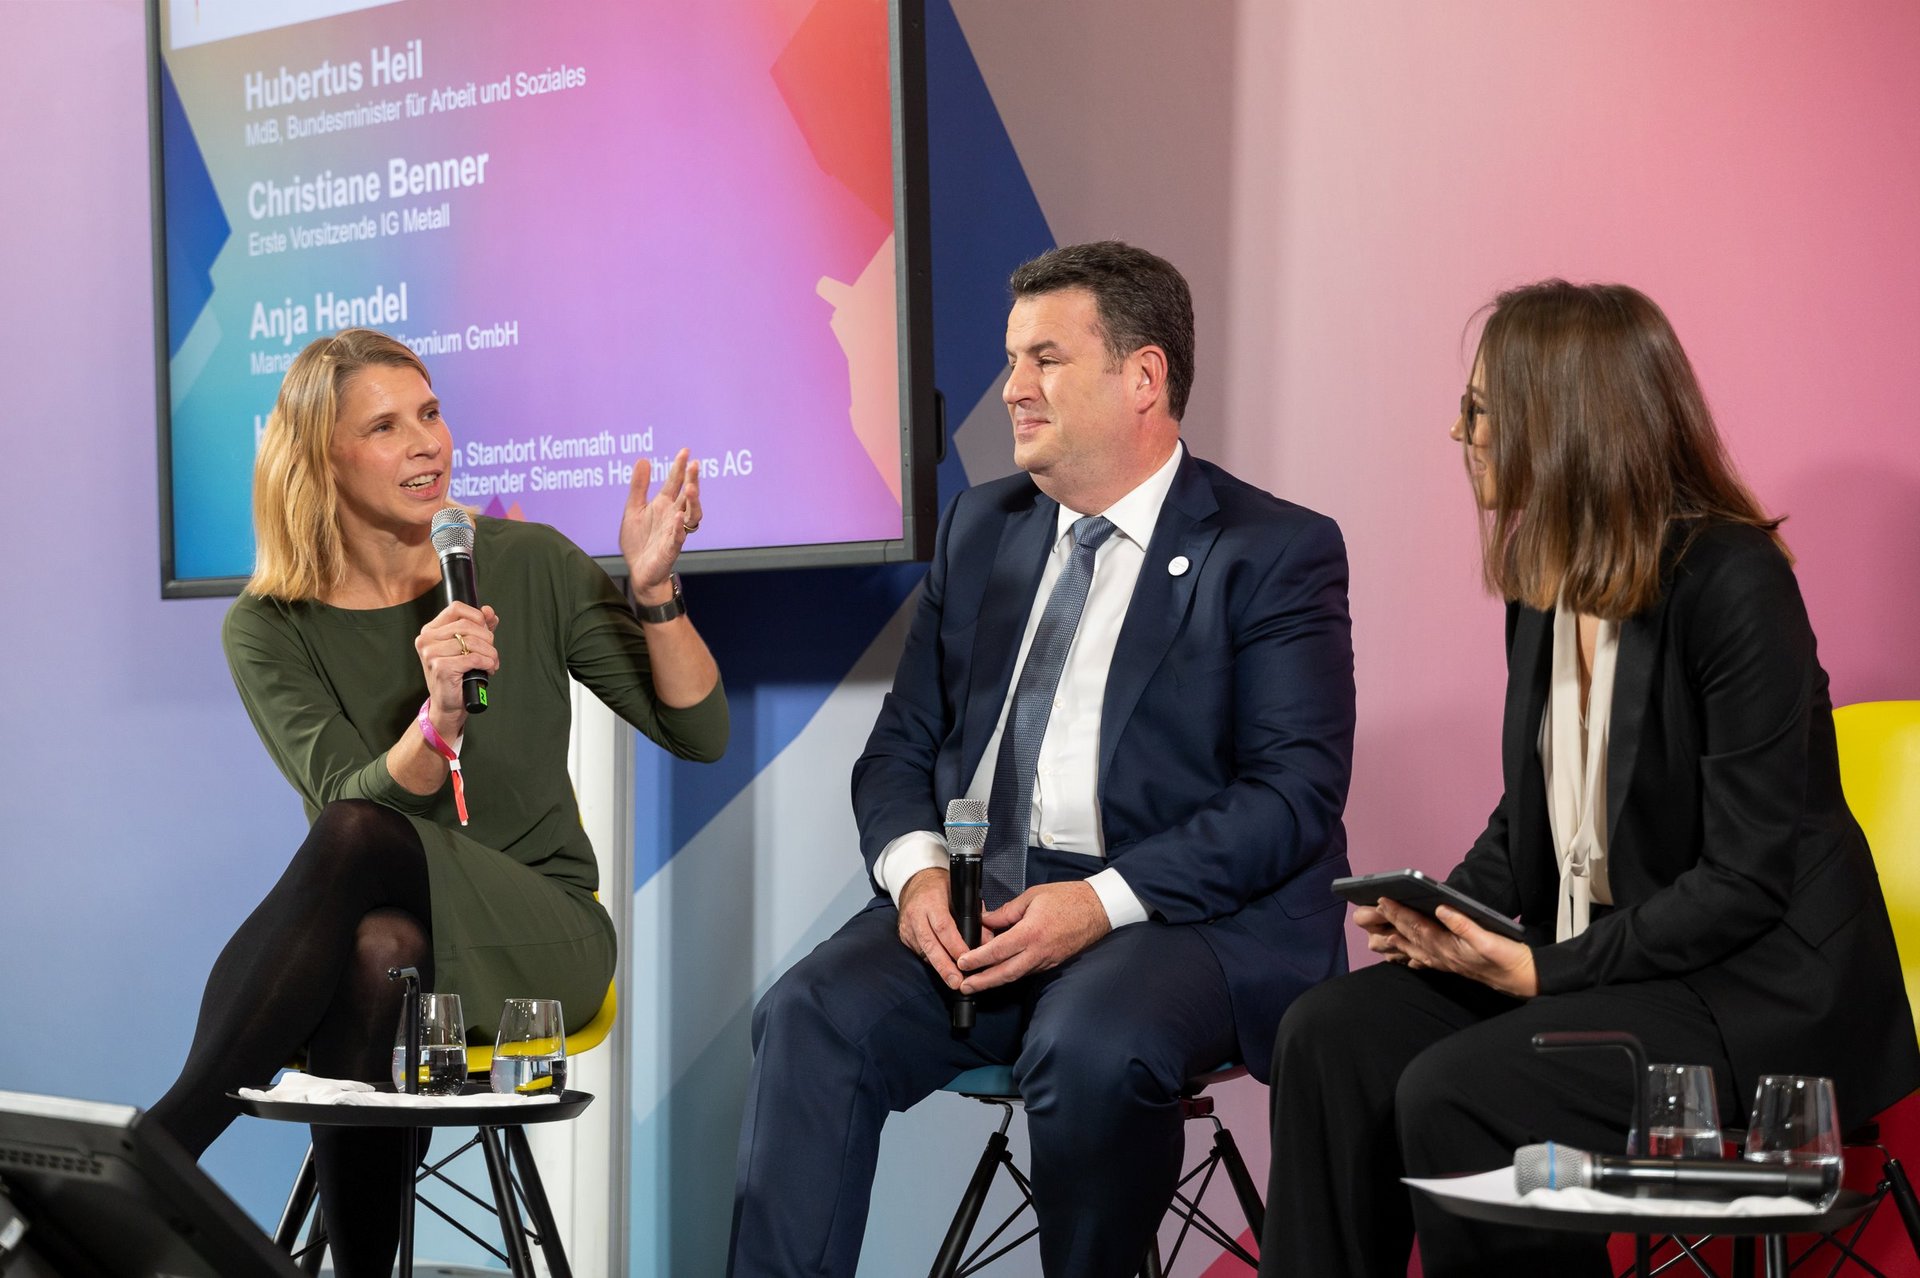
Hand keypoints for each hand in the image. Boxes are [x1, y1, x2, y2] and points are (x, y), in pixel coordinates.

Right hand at [414, 602, 499, 731]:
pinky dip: (487, 663)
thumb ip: (479, 626)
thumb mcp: (468, 646)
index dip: (477, 617)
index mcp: (430, 630)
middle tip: (492, 652)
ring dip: (490, 653)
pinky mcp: (440, 667)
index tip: (486, 631)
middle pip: (467, 626)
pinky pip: (473, 658)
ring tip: (492, 662)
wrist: (448, 703)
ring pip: (472, 642)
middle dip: (487, 639)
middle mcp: (426, 639)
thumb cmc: (458, 674)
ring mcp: (431, 653)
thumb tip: (489, 611)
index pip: (456, 608)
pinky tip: (488, 669)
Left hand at [622, 448, 701, 602]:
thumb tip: (644, 459)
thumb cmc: (638, 541)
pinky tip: (678, 516)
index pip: (675, 482)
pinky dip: (679, 527)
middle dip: (692, 480)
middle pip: (688, 495)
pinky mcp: (671, 548)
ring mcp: (675, 531)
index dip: (679, 467)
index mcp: (664, 504)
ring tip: (692, 488)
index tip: (685, 451)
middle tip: (694, 465)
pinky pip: (678, 536)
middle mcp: (673, 515)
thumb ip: (639, 486)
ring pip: (692, 514)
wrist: (638, 571)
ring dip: (693, 502)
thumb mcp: (633, 509)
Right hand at [897, 867, 977, 990]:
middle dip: (944, 966)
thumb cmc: (941, 886)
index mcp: (931, 900)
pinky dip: (932, 961)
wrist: (915, 881)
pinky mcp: (904, 936)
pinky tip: (944, 968)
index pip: (943, 927)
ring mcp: (907, 926)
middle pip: (930, 944)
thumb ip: (974, 915)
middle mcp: (915, 914)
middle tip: (957, 982)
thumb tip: (988, 940)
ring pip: (924, 951)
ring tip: (954, 981)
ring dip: (939, 967)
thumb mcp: (960, 893)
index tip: (967, 961)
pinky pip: (919, 952)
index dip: (955, 946)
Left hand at [958, 881, 1110, 993]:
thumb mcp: (1032, 896)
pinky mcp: (1053, 962)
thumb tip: (987, 920)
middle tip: (964, 986)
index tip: (962, 962)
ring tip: (977, 983)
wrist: (1098, 909)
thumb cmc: (1068, 898)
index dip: (977, 959)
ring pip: (1016, 975)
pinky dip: (1012, 974)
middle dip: (982, 982)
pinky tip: (1001, 973)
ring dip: (995, 981)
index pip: (998, 950)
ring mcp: (1047, 960)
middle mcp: (1038, 951)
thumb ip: (1007, 911)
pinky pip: (1028, 971)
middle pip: (1005, 973)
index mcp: (1031, 932)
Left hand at [1370, 898, 1537, 997]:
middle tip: (1378, 909)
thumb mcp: (1489, 939)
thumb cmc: (1508, 958)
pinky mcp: (1454, 965)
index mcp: (1449, 947)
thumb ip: (1464, 924)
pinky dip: (1415, 955)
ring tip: (1385, 934)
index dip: (1399, 913)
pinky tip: (1411, 956)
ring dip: (1399, 940)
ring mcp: (1447, 963)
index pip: (1417, 927)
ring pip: (1416, 950)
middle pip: (1412, 937)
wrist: (1523, 980)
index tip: (1383, 901)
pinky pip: (1427, 960)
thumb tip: (1442, 908)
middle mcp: (1443, 956)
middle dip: (1393, 922)